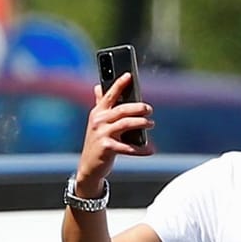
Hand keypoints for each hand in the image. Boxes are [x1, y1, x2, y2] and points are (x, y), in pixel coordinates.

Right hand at [75, 71, 153, 186]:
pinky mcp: (107, 148)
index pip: (110, 95)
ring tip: (151, 124)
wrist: (89, 166)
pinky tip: (150, 149)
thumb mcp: (97, 123)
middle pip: (122, 109)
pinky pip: (128, 147)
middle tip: (149, 109)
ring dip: (141, 123)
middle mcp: (98, 121)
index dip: (119, 84)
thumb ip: (100, 104)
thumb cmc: (97, 142)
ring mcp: (102, 134)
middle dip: (138, 107)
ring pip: (126, 124)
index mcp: (98, 112)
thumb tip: (98, 86)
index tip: (129, 75)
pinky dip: (141, 149)